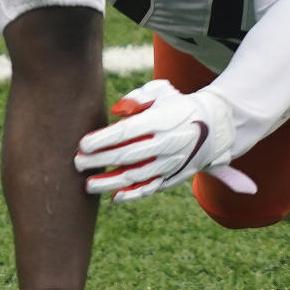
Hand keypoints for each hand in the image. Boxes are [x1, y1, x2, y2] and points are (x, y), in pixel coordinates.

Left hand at [75, 78, 256, 201]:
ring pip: (137, 176)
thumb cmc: (175, 105)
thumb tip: (116, 111)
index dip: (104, 139)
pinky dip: (133, 195)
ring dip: (110, 182)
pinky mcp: (172, 177)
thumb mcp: (161, 91)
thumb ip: (138, 97)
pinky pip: (151, 188)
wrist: (212, 128)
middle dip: (100, 160)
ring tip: (87, 184)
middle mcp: (167, 143)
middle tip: (77, 163)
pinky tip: (114, 198)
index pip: (128, 131)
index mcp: (162, 120)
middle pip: (128, 155)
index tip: (83, 144)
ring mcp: (170, 163)